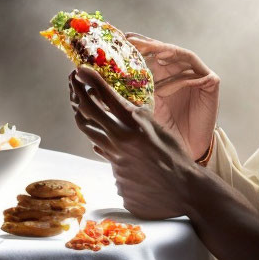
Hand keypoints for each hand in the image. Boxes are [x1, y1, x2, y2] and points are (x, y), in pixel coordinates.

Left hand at [68, 66, 194, 219]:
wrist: (185, 189)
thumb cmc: (177, 156)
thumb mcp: (159, 128)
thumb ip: (139, 118)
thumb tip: (123, 109)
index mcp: (134, 124)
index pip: (105, 96)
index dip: (90, 80)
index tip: (79, 70)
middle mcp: (120, 140)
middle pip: (86, 113)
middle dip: (76, 94)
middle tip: (73, 84)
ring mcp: (114, 160)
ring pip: (89, 133)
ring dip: (82, 117)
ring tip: (80, 107)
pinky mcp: (115, 176)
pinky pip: (104, 155)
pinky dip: (103, 145)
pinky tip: (106, 141)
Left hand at [125, 33, 218, 159]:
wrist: (189, 149)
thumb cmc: (165, 131)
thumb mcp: (141, 110)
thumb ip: (125, 95)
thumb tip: (93, 88)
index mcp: (160, 75)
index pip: (146, 55)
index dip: (131, 47)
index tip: (114, 40)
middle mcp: (177, 71)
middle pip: (160, 50)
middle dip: (143, 44)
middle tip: (127, 39)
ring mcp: (195, 74)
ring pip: (177, 54)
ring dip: (160, 49)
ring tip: (145, 47)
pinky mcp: (211, 81)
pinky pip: (193, 71)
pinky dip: (179, 71)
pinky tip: (164, 70)